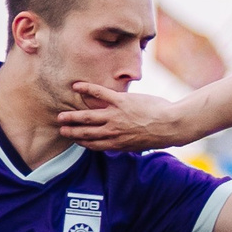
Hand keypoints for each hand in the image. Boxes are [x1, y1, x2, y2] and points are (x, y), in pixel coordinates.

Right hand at [54, 83, 190, 151]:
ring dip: (73, 117)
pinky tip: (76, 86)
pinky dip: (86, 89)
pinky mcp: (120, 102)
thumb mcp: (140, 144)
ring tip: (62, 116)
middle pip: (86, 133)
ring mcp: (115, 116)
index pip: (94, 145)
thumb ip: (127, 143)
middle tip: (61, 129)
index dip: (82, 143)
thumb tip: (122, 145)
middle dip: (72, 132)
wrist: (170, 125)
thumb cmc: (159, 135)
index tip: (75, 140)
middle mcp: (112, 132)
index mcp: (117, 143)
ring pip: (88, 117)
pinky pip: (99, 94)